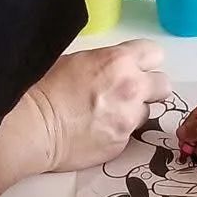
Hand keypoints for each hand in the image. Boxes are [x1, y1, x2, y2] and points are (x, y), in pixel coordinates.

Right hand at [32, 40, 170, 171]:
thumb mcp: (77, 59)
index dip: (145, 61)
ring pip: (147, 112)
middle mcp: (131, 87)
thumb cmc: (45, 87)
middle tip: (130, 93)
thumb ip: (106, 62)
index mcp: (119, 60)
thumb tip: (113, 68)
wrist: (33, 126)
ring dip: (132, 112)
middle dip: (149, 88)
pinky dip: (118, 132)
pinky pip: (130, 135)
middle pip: (163, 85)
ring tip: (106, 115)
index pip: (155, 53)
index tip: (134, 68)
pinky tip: (97, 130)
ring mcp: (128, 118)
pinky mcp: (122, 143)